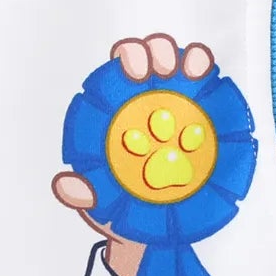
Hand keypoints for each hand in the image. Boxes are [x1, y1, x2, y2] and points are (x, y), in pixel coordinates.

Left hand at [54, 36, 214, 275]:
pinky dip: (209, 73)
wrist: (165, 223)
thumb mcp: (102, 201)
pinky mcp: (209, 115)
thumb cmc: (127, 201)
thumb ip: (85, 192)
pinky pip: (211, 86)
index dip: (128, 59)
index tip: (132, 74)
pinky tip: (207, 79)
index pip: (122, 68)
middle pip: (153, 55)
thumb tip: (65, 184)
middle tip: (161, 72)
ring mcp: (182, 102)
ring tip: (191, 74)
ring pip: (185, 62)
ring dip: (189, 58)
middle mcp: (151, 97)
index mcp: (121, 109)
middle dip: (157, 52)